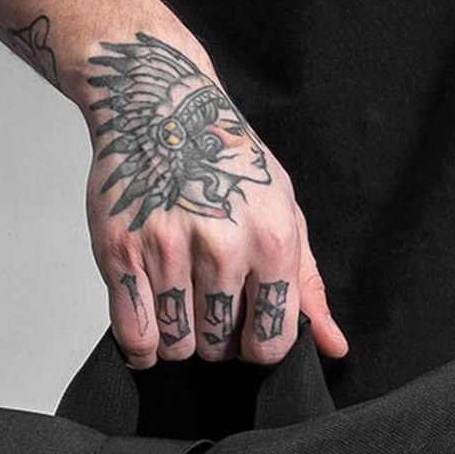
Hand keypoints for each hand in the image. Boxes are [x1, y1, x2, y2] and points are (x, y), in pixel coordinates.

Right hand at [77, 27, 348, 369]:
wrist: (159, 105)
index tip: (246, 327)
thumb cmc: (226, 160)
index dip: (258, 344)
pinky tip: (150, 324)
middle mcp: (221, 245)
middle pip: (218, 348)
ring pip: (175, 346)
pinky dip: (141, 346)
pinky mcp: (121, 253)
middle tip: (207, 303)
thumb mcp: (283, 211)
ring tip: (179, 304)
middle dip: (214, 339)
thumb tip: (334, 347)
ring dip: (176, 338)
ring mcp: (167, 250)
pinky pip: (134, 336)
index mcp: (271, 239)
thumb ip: (306, 286)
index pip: (270, 341)